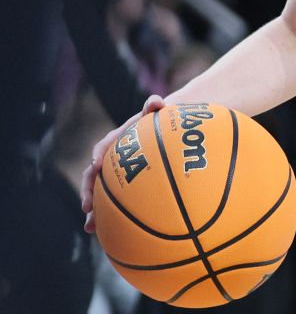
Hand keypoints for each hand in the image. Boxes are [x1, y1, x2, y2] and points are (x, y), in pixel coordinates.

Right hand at [81, 95, 166, 232]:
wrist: (168, 129)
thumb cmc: (164, 122)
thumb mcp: (160, 114)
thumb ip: (155, 106)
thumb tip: (154, 100)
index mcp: (120, 140)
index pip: (105, 145)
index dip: (99, 154)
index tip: (96, 164)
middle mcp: (114, 158)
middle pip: (95, 175)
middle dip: (88, 191)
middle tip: (86, 206)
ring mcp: (119, 173)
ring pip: (102, 193)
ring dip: (95, 209)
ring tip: (91, 226)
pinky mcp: (127, 186)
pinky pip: (117, 202)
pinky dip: (112, 216)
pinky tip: (112, 234)